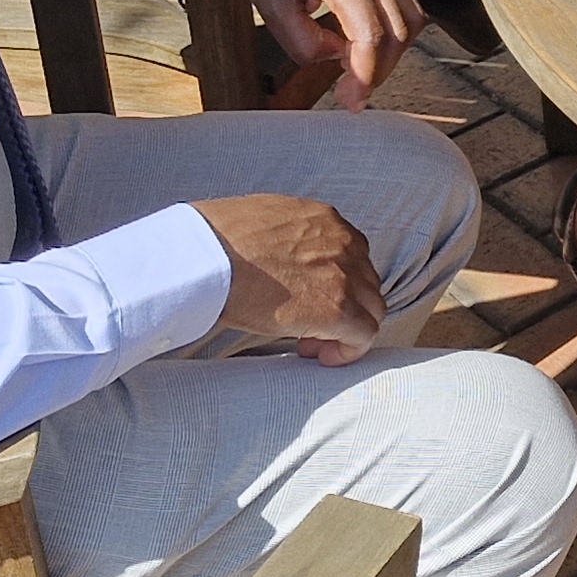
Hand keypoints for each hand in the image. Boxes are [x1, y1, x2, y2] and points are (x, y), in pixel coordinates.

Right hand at [194, 193, 387, 363]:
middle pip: (366, 283)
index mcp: (326, 220)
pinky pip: (363, 335)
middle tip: (312, 328)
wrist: (205, 257)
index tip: (313, 300)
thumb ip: (290, 239)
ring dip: (347, 329)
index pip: (353, 256)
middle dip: (346, 307)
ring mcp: (344, 276)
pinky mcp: (336, 309)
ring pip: (371, 309)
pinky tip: (321, 355)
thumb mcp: (265, 222)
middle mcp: (344, 244)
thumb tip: (284, 261)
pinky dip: (349, 350)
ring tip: (311, 343)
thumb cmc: (216, 241)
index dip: (338, 284)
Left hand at [233, 0, 421, 92]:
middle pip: (397, 32)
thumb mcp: (271, 7)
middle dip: (377, 71)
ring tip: (358, 71)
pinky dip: (393, 33)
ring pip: (409, 21)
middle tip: (350, 95)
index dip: (364, 75)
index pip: (371, 35)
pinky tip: (364, 46)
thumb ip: (304, 43)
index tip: (350, 100)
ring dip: (391, 54)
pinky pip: (403, 7)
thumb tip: (336, 58)